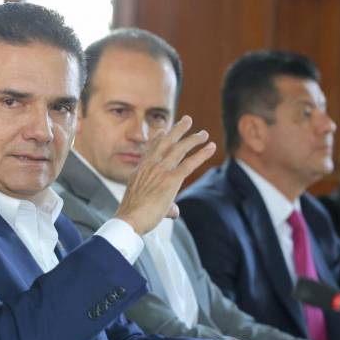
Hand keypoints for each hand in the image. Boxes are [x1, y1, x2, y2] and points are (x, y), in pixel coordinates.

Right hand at [114, 116, 215, 234]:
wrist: (129, 219)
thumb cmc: (134, 216)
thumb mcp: (144, 204)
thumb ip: (164, 205)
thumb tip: (174, 211)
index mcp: (140, 170)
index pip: (150, 150)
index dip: (157, 138)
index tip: (162, 130)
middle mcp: (149, 166)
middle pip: (165, 142)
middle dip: (177, 130)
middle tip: (187, 120)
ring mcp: (160, 171)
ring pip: (179, 148)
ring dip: (193, 139)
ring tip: (203, 134)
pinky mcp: (171, 180)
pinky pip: (190, 163)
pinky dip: (202, 154)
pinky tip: (211, 147)